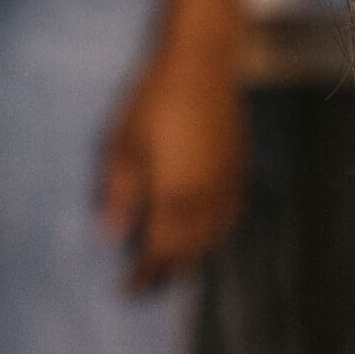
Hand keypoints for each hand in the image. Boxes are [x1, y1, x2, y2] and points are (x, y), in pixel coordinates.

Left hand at [101, 38, 247, 285]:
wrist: (201, 63)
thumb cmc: (155, 101)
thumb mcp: (124, 146)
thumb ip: (121, 193)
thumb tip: (114, 233)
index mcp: (175, 195)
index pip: (162, 249)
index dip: (145, 274)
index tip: (129, 290)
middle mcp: (207, 195)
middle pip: (192, 248)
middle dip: (171, 270)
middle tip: (150, 284)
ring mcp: (228, 179)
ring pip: (217, 232)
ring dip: (197, 253)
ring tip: (178, 262)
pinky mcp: (240, 163)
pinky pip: (234, 210)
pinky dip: (221, 228)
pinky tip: (210, 227)